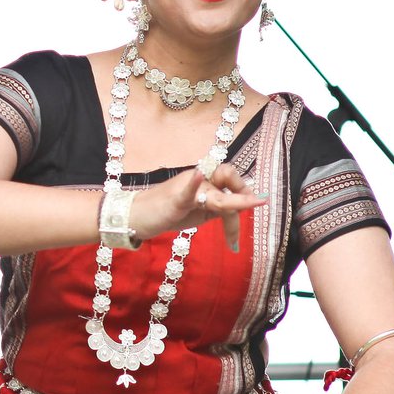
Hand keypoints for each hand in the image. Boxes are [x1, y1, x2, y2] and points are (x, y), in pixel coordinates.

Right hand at [131, 165, 266, 251]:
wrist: (136, 217)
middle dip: (243, 196)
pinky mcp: (175, 200)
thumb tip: (241, 208)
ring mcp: (186, 188)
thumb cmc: (167, 214)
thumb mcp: (200, 213)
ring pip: (216, 195)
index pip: (230, 178)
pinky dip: (194, 184)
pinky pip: (187, 191)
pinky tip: (199, 175)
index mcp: (205, 180)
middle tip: (256, 206)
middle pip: (228, 179)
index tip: (257, 202)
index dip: (245, 189)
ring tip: (256, 202)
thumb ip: (220, 208)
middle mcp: (198, 178)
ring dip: (236, 201)